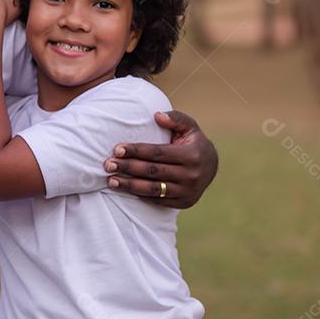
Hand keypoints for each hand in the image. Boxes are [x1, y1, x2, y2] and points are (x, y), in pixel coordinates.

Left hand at [104, 110, 218, 208]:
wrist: (211, 167)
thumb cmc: (193, 142)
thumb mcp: (189, 127)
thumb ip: (175, 118)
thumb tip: (157, 115)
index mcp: (191, 155)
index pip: (157, 153)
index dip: (136, 151)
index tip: (117, 149)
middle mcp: (191, 175)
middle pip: (152, 171)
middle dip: (127, 167)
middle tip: (108, 164)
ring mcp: (188, 191)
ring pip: (153, 189)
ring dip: (129, 185)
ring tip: (111, 180)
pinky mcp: (184, 203)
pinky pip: (158, 200)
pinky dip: (140, 195)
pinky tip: (125, 189)